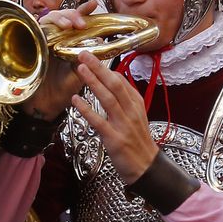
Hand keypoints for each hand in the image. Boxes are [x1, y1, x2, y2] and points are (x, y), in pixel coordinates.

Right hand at [23, 1, 98, 120]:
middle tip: (80, 23)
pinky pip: (35, 29)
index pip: (76, 21)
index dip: (84, 10)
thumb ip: (88, 58)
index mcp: (69, 41)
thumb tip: (99, 40)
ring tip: (68, 25)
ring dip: (60, 18)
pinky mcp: (31, 45)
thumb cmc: (63, 89)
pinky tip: (54, 30)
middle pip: (62, 15)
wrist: (47, 105)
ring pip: (48, 18)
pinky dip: (44, 26)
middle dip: (72, 14)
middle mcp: (56, 37)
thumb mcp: (81, 72)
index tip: (94, 4)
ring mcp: (43, 40)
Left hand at [70, 50, 157, 183]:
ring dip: (93, 82)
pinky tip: (75, 100)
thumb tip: (110, 80)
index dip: (105, 67)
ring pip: (108, 99)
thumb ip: (124, 99)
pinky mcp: (115, 139)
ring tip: (80, 69)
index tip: (92, 56)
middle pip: (115, 84)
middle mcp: (131, 111)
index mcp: (136, 104)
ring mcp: (124, 125)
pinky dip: (87, 110)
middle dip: (99, 68)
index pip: (121, 80)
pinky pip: (99, 122)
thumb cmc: (138, 141)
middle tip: (84, 54)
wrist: (146, 167)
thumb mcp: (136, 116)